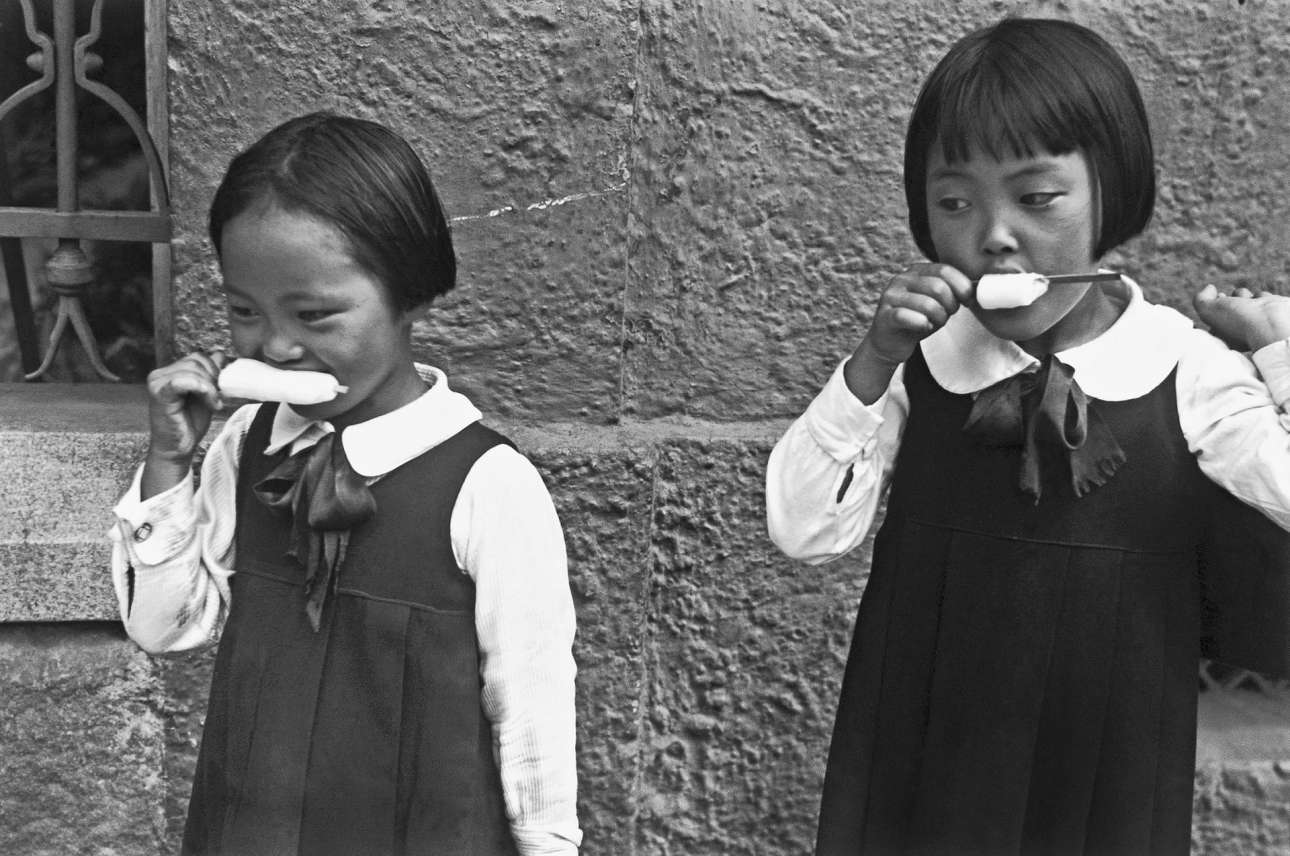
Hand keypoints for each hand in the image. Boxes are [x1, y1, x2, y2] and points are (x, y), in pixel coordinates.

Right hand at [145, 351, 228, 465]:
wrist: (177, 447)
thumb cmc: (190, 422)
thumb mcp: (206, 394)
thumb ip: (211, 374)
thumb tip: (220, 353)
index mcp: (170, 371)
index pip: (198, 357)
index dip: (215, 370)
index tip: (221, 390)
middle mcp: (160, 374)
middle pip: (196, 361)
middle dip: (214, 379)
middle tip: (218, 400)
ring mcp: (157, 382)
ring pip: (193, 370)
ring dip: (210, 388)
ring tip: (214, 405)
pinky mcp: (159, 393)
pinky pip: (182, 380)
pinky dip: (200, 387)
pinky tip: (208, 401)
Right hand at [844, 263, 971, 402]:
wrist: (890, 342)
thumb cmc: (918, 320)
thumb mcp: (938, 302)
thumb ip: (953, 292)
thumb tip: (979, 289)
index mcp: (916, 271)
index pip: (945, 270)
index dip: (961, 286)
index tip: (967, 301)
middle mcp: (901, 279)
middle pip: (938, 287)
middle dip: (950, 305)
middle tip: (946, 315)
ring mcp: (890, 296)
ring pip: (927, 304)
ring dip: (938, 318)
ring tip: (933, 323)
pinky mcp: (884, 315)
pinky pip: (909, 317)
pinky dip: (922, 325)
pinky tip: (922, 328)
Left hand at [1194, 285, 1289, 351]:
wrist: (1272, 324)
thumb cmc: (1239, 321)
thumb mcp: (1209, 311)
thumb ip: (1201, 299)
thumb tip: (1209, 288)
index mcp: (1223, 336)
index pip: (1214, 318)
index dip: (1215, 305)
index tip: (1219, 299)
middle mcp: (1240, 329)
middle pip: (1229, 304)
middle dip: (1230, 298)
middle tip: (1234, 304)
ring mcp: (1256, 320)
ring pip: (1244, 298)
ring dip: (1244, 295)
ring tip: (1249, 304)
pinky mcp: (1270, 310)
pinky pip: (1262, 297)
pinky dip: (1261, 297)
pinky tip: (1264, 303)